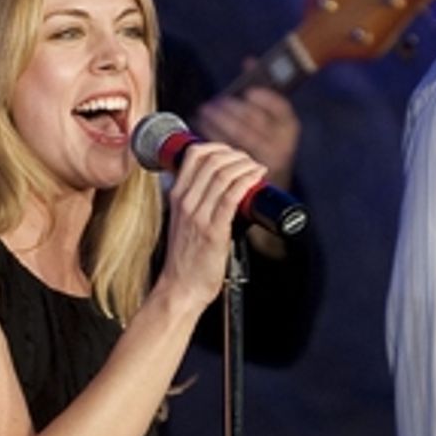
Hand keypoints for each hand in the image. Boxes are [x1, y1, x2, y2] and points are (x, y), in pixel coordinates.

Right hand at [159, 140, 268, 309]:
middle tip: (251, 163)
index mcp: (178, 196)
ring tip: (258, 169)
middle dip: (238, 155)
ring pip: (224, 174)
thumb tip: (226, 189)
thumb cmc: (187, 258)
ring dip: (246, 165)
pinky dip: (247, 181)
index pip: (195, 155)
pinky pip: (231, 196)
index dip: (220, 147)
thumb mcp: (185, 221)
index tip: (235, 155)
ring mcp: (198, 215)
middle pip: (212, 159)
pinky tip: (257, 177)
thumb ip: (199, 202)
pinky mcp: (214, 230)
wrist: (181, 287)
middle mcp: (186, 201)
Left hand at [194, 85, 300, 189]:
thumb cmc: (265, 140)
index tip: (248, 91)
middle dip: (234, 109)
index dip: (266, 100)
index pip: (282, 111)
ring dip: (220, 121)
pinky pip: (228, 150)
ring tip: (205, 110)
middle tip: (216, 101)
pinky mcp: (247, 172)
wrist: (268, 187)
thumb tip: (248, 60)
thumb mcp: (270, 119)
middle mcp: (281, 146)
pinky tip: (202, 125)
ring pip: (241, 137)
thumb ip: (260, 92)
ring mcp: (265, 161)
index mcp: (289, 129)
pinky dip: (212, 135)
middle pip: (257, 124)